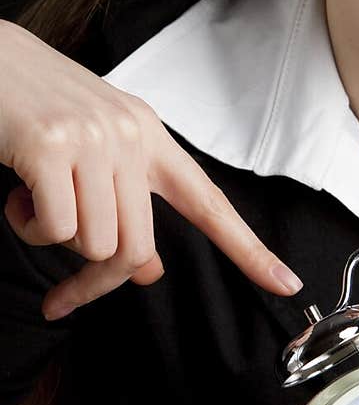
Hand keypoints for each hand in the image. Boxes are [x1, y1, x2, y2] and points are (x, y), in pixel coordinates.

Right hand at [0, 19, 303, 318]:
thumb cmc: (36, 109)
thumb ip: (125, 203)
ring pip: (95, 244)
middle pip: (137, 249)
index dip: (248, 248)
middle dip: (96, 284)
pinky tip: (15, 193)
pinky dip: (27, 227)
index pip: (209, 202)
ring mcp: (92, 140)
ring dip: (53, 242)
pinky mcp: (49, 147)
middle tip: (63, 294)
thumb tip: (148, 269)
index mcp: (150, 137)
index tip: (286, 283)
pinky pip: (53, 229)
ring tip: (32, 202)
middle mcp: (131, 136)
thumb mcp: (93, 152)